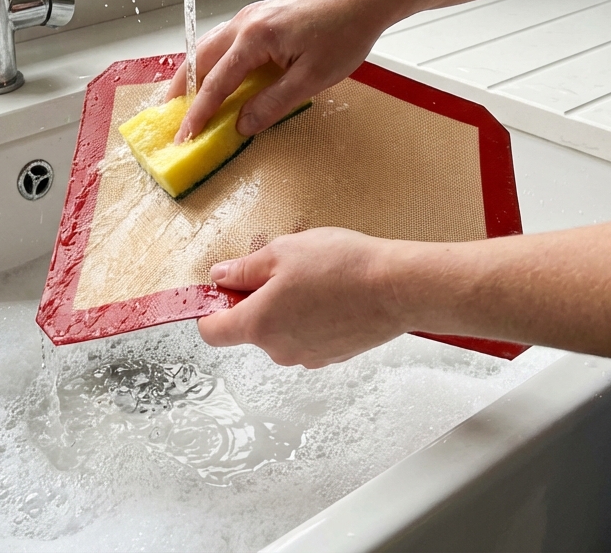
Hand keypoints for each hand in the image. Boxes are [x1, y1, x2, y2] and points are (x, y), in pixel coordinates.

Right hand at [167, 0, 396, 141]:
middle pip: (200, 58)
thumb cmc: (345, 34)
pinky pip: (225, 40)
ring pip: (209, 46)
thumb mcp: (311, 79)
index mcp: (254, 38)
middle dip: (182, 90)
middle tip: (172, 117)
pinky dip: (213, 60)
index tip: (184, 136)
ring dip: (195, 73)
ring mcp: (251, 15)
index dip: (198, 114)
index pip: (217, 83)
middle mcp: (245, 22)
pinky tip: (217, 74)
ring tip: (186, 98)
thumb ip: (272, 103)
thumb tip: (242, 125)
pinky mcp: (261, 15)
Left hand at [197, 228, 428, 367]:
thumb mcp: (282, 252)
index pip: (212, 332)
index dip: (211, 309)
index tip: (223, 290)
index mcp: (258, 325)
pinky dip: (312, 318)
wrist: (398, 288)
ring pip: (281, 332)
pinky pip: (308, 337)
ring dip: (286, 310)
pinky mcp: (332, 356)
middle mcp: (279, 350)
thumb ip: (244, 269)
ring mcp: (307, 357)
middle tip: (282, 270)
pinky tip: (333, 295)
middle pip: (250, 329)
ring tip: (314, 280)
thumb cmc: (342, 267)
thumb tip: (221, 277)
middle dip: (257, 301)